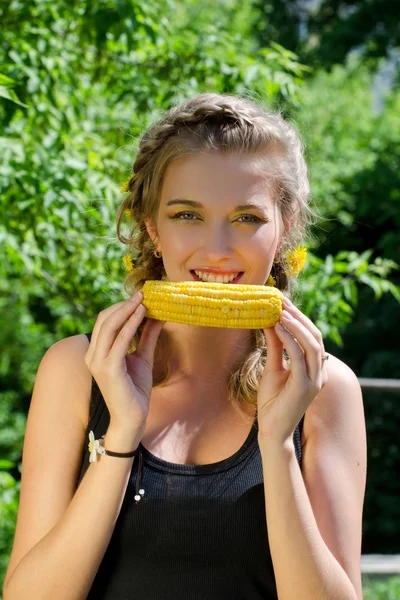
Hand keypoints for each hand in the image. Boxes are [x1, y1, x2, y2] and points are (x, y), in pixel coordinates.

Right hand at [84, 290, 165, 431]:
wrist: (133, 418)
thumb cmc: (135, 390)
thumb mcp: (143, 357)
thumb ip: (147, 336)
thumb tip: (158, 315)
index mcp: (96, 352)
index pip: (104, 321)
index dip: (120, 307)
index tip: (140, 296)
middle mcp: (92, 355)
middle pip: (104, 319)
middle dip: (123, 304)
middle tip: (142, 293)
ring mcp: (98, 362)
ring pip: (109, 325)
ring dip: (127, 310)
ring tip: (143, 299)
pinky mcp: (108, 368)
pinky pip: (120, 340)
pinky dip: (131, 324)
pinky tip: (143, 314)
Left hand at [257, 297, 328, 444]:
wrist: (271, 431)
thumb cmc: (272, 402)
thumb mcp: (273, 368)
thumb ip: (275, 347)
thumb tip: (269, 322)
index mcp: (315, 368)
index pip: (311, 336)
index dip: (299, 317)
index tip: (283, 302)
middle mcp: (319, 372)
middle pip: (315, 336)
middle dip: (299, 316)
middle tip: (281, 301)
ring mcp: (315, 380)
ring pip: (312, 344)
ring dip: (296, 325)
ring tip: (280, 311)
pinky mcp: (305, 386)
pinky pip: (299, 357)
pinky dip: (290, 340)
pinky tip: (278, 328)